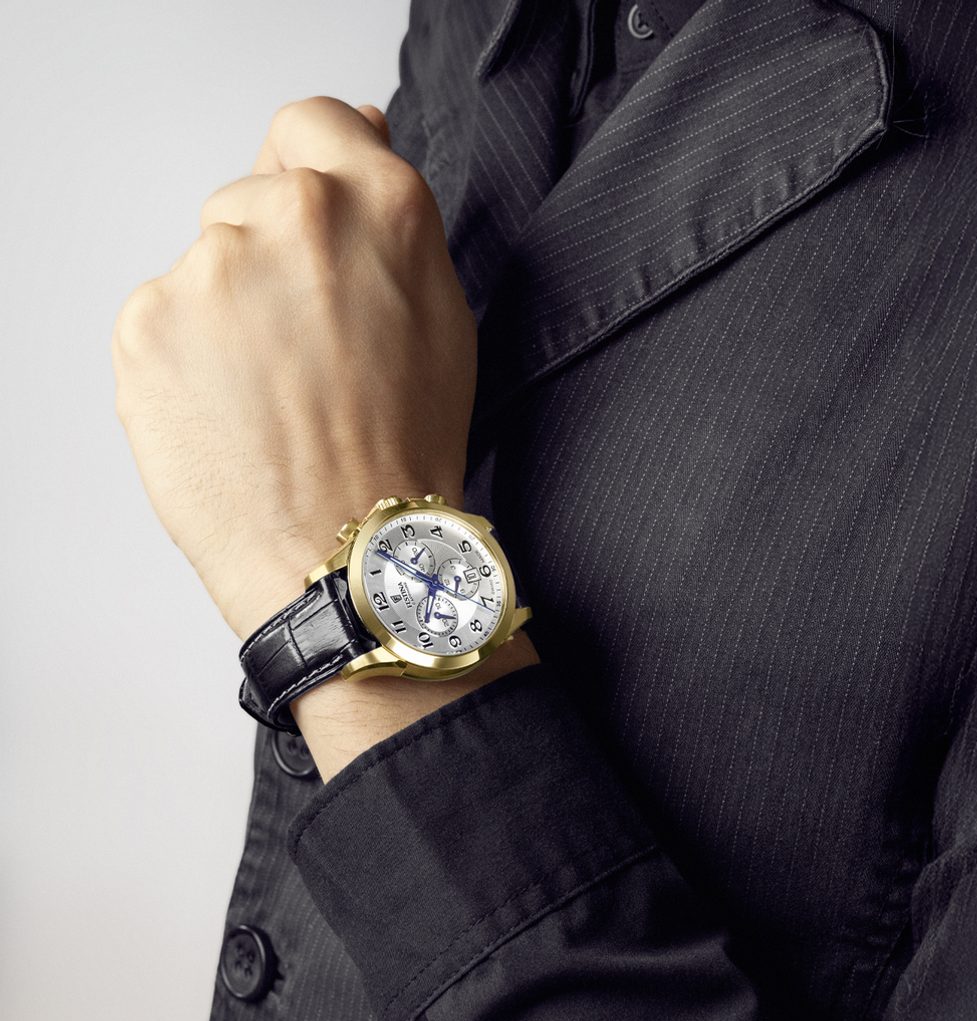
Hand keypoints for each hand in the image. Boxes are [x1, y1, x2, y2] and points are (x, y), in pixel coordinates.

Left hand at [112, 98, 475, 637]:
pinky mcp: (146, 324)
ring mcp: (210, 269)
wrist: (347, 552)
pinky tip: (232, 412)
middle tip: (307, 347)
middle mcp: (292, 218)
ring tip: (273, 394)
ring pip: (206, 265)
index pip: (310, 123)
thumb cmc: (404, 448)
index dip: (310, 170)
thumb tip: (353, 134)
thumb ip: (388, 218)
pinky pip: (163, 317)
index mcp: (379, 206)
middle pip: (250, 198)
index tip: (309, 217)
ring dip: (230, 313)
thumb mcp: (441, 316)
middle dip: (272, 257)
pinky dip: (187, 357)